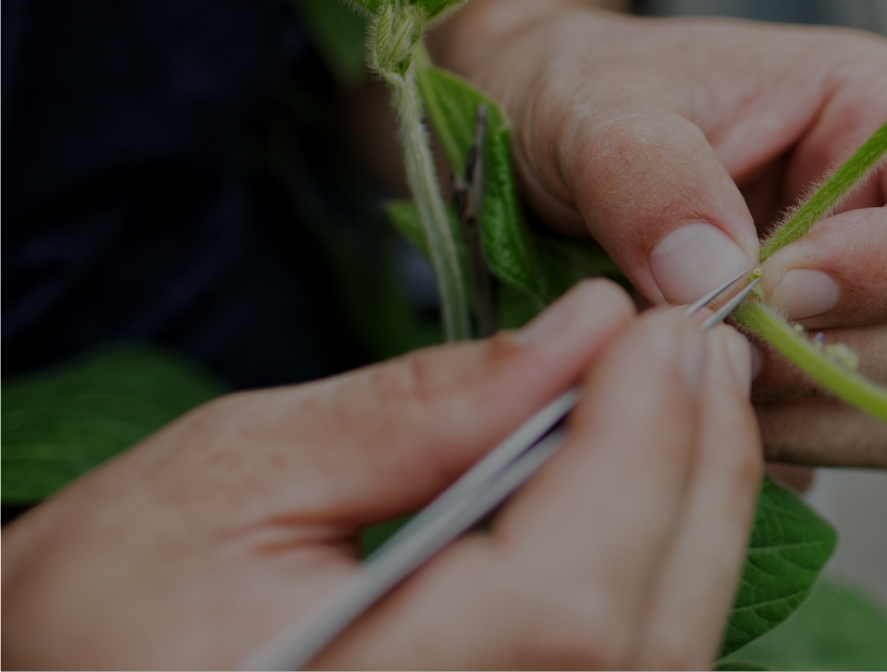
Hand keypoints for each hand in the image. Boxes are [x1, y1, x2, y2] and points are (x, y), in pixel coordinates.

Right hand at [1, 280, 763, 668]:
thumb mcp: (240, 471)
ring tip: (686, 398)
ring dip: (696, 519)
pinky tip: (656, 487)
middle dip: (693, 474)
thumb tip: (586, 329)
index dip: (639, 453)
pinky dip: (665, 573)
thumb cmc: (108, 602)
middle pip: (641, 639)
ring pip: (662, 661)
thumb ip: (427, 409)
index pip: (565, 599)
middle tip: (696, 348)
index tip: (663, 329)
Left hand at [439, 6, 886, 470]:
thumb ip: (648, 176)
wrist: (529, 144)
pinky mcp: (831, 378)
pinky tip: (711, 403)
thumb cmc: (579, 93)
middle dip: (864, 355)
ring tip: (713, 373)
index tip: (784, 282)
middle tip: (738, 342)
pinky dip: (796, 444)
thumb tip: (714, 275)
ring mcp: (878, 307)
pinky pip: (861, 444)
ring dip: (824, 412)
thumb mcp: (594, 106)